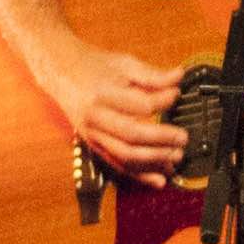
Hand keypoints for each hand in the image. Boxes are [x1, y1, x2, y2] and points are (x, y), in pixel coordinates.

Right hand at [47, 42, 187, 178]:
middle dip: (162, 139)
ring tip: (175, 158)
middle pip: (132, 135)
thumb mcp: (124, 64)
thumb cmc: (93, 67)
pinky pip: (118, 165)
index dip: (163, 102)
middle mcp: (96, 117)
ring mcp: (93, 134)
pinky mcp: (94, 145)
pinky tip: (158, 179)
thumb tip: (179, 77)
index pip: (140, 104)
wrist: (61, 72)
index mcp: (103, 93)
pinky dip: (139, 175)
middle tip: (182, 138)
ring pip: (125, 155)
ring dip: (153, 161)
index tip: (177, 96)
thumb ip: (152, 75)